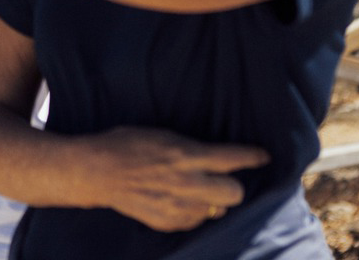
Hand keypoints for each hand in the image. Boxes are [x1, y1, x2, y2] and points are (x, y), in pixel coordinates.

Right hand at [75, 126, 269, 231]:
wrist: (96, 171)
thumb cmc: (126, 144)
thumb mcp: (163, 135)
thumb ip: (191, 150)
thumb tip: (215, 160)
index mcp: (186, 154)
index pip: (233, 158)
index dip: (253, 157)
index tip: (263, 156)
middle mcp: (187, 182)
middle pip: (234, 192)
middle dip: (233, 185)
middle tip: (223, 179)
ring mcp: (178, 206)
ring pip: (217, 210)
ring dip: (211, 200)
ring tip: (195, 190)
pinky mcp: (168, 222)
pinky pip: (196, 221)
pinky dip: (193, 212)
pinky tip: (178, 200)